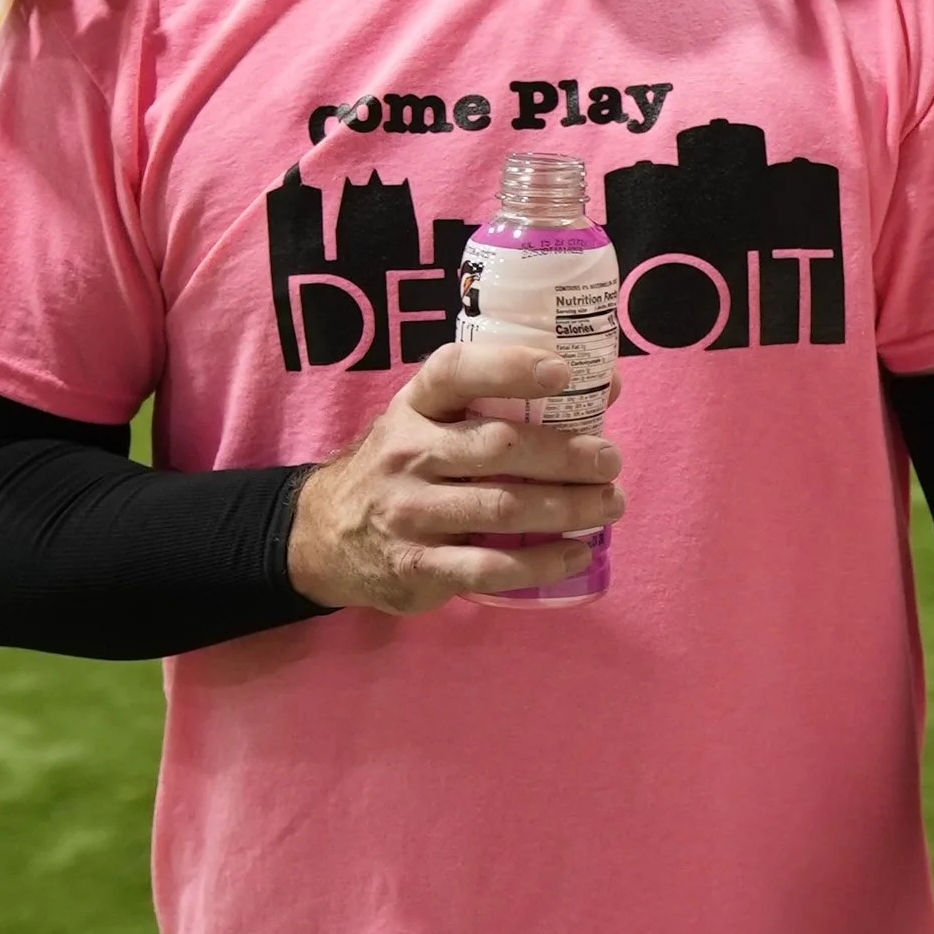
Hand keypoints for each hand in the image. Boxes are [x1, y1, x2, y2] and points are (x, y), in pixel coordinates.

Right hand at [286, 341, 626, 614]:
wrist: (324, 534)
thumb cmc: (403, 466)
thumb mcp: (431, 421)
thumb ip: (502, 402)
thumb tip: (605, 384)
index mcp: (415, 406)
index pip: (456, 371)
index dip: (509, 367)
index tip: (563, 372)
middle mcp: (407, 452)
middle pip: (498, 446)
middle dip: (564, 453)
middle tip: (609, 460)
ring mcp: (409, 512)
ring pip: (502, 506)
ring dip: (567, 507)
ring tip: (608, 503)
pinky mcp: (416, 566)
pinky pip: (489, 566)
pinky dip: (540, 563)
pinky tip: (576, 554)